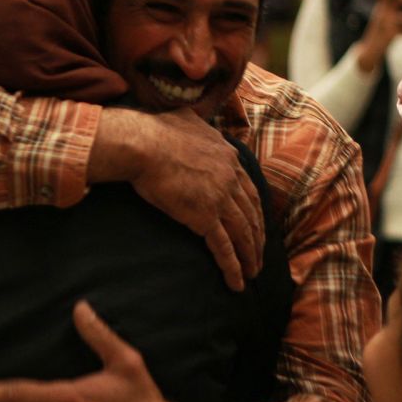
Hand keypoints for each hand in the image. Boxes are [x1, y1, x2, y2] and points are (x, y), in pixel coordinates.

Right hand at [90, 107, 263, 290]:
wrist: (142, 143)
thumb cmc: (154, 130)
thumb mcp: (186, 119)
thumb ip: (196, 125)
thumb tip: (189, 118)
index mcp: (229, 156)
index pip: (250, 190)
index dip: (254, 211)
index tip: (256, 225)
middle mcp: (231, 177)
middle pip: (252, 215)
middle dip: (257, 238)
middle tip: (259, 256)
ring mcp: (220, 198)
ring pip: (243, 234)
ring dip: (250, 257)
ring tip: (252, 273)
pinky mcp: (204, 217)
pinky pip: (224, 248)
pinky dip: (233, 267)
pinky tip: (237, 283)